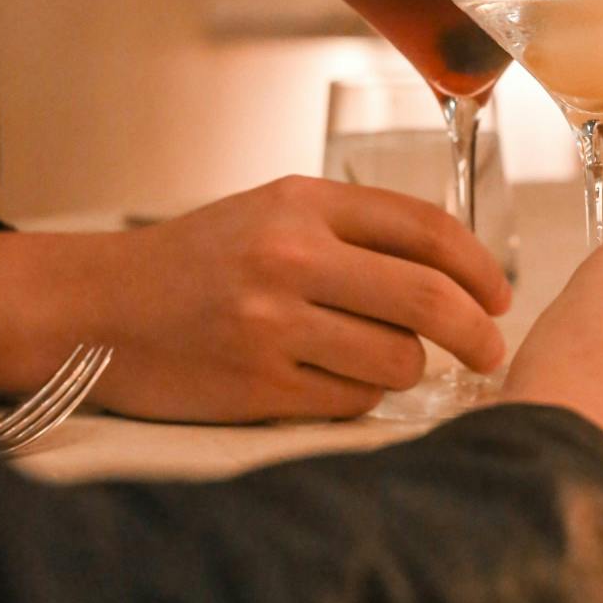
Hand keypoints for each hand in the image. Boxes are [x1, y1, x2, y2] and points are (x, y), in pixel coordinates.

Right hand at [0, 176, 509, 421]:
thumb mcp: (276, 212)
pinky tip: (332, 380)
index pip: (426, 228)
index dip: (479, 266)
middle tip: (491, 348)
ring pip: (398, 359)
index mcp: (304, 202)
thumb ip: (358, 229)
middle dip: (479, 330)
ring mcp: (273, 324)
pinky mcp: (257, 386)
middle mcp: (291, 256)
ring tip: (380, 358)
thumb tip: (457, 270)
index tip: (500, 296)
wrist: (102, 308)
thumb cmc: (202, 259)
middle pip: (429, 297)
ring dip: (408, 367)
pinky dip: (360, 395)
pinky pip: (353, 401)